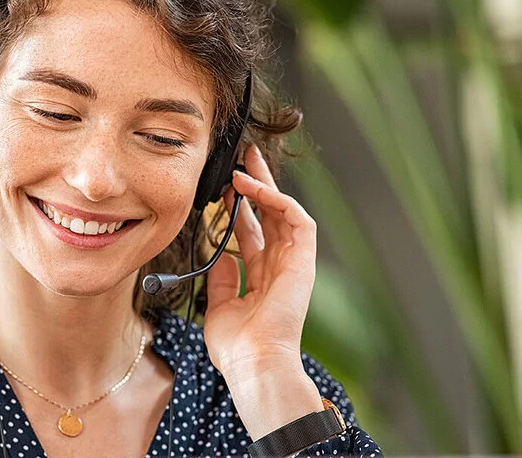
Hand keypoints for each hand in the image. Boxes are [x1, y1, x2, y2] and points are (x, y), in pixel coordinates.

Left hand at [201, 145, 323, 436]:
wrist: (254, 364)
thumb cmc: (237, 346)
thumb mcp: (220, 305)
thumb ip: (222, 276)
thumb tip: (218, 252)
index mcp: (261, 277)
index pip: (251, 231)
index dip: (238, 207)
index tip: (222, 187)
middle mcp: (280, 266)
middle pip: (269, 215)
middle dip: (257, 185)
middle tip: (242, 158)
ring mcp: (294, 263)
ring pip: (284, 211)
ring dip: (265, 186)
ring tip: (245, 164)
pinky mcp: (303, 261)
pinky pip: (296, 220)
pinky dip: (276, 200)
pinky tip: (252, 188)